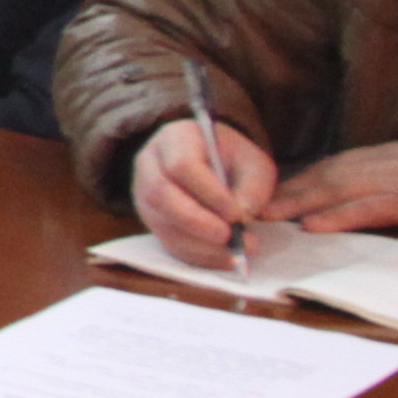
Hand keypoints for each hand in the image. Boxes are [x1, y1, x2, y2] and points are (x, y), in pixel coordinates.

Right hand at [130, 113, 285, 261]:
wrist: (212, 163)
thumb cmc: (232, 159)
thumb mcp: (253, 163)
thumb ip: (254, 186)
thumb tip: (242, 217)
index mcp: (176, 138)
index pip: (182, 165)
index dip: (208, 193)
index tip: (236, 214)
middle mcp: (150, 164)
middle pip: (160, 195)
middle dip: (197, 222)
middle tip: (229, 238)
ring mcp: (144, 194)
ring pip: (161, 223)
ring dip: (199, 244)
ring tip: (234, 253)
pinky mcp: (150, 221)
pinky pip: (167, 243)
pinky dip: (197, 256)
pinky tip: (223, 258)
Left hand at [263, 138, 397, 234]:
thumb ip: (386, 185)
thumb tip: (353, 202)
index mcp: (385, 156)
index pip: (331, 167)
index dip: (299, 180)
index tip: (270, 192)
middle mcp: (383, 163)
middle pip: (324, 176)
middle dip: (288, 191)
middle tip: (255, 207)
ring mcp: (395, 180)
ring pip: (336, 190)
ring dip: (300, 203)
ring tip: (269, 216)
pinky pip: (366, 210)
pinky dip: (337, 217)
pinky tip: (313, 226)